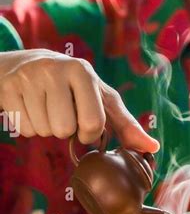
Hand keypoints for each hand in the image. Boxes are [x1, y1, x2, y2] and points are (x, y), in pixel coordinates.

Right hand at [0, 49, 159, 151]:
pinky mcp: (8, 88)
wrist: (21, 66)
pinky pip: (23, 129)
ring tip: (45, 107)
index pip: (93, 124)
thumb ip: (126, 124)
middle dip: (65, 131)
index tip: (84, 122)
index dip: (89, 133)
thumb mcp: (100, 99)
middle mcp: (57, 70)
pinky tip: (29, 107)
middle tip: (62, 113)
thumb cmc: (71, 88)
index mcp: (84, 72)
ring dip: (46, 128)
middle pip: (65, 130)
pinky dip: (27, 126)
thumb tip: (153, 147)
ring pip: (43, 131)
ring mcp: (30, 78)